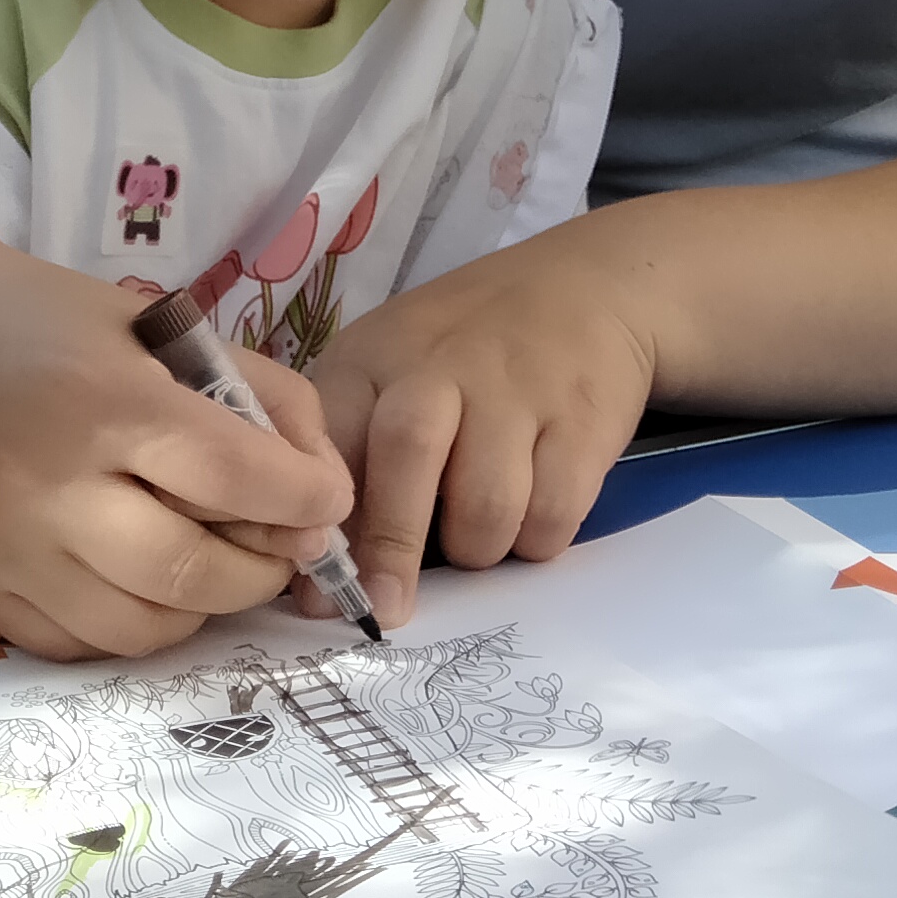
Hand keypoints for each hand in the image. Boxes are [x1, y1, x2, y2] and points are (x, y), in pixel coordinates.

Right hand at [0, 247, 355, 659]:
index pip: (235, 478)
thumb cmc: (59, 324)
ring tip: (200, 559)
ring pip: (139, 630)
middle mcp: (44, 485)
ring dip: (197, 606)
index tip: (325, 502)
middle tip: (273, 545)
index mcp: (103, 402)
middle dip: (260, 569)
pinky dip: (124, 621)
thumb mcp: (171, 329)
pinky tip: (128, 572)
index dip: (305, 499)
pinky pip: (74, 643)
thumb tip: (326, 498)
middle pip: (192, 575)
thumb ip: (266, 399)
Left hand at [308, 226, 662, 607]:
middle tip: (387, 608)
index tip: (316, 583)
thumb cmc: (460, 352)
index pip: (331, 436)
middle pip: (406, 454)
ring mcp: (517, 389)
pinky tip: (528, 519)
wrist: (584, 290)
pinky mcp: (584, 418)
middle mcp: (441, 365)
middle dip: (391, 545)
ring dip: (476, 548)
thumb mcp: (388, 371)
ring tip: (475, 536)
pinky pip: (555, 512)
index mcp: (375, 358)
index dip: (321, 516)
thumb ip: (349, 456)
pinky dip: (537, 539)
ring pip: (487, 503)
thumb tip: (312, 580)